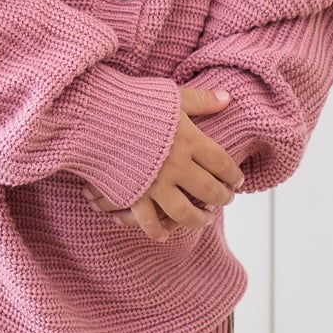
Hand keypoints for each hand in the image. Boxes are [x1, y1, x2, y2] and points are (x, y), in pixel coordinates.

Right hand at [82, 86, 243, 240]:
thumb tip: (228, 98)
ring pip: (186, 212)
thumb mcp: (171, 97)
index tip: (238, 180)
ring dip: (199, 219)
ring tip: (206, 219)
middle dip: (222, 198)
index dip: (233, 175)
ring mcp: (156, 184)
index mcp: (190, 140)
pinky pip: (150, 222)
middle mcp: (178, 166)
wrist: (94, 115)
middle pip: (209, 190)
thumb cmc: (133, 102)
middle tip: (227, 200)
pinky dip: (158, 231)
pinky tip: (165, 235)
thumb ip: (201, 100)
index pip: (222, 164)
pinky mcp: (134, 195)